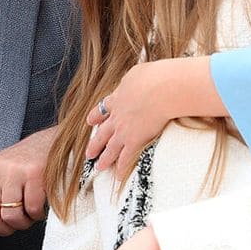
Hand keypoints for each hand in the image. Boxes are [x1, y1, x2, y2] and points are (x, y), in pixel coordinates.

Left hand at [0, 127, 56, 249]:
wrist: (48, 143)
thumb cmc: (21, 167)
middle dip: (4, 230)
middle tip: (16, 225)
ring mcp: (13, 171)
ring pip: (10, 217)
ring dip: (23, 224)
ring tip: (29, 215)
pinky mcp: (34, 173)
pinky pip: (32, 209)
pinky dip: (37, 216)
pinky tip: (40, 208)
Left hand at [86, 56, 223, 171]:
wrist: (161, 88)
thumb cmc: (155, 76)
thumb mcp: (138, 71)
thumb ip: (133, 79)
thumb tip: (136, 80)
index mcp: (118, 97)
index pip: (104, 108)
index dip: (96, 116)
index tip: (90, 121)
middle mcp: (117, 115)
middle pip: (102, 132)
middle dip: (95, 143)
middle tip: (88, 152)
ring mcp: (124, 129)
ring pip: (109, 148)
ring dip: (103, 159)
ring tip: (98, 168)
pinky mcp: (134, 140)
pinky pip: (125, 158)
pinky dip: (121, 169)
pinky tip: (118, 177)